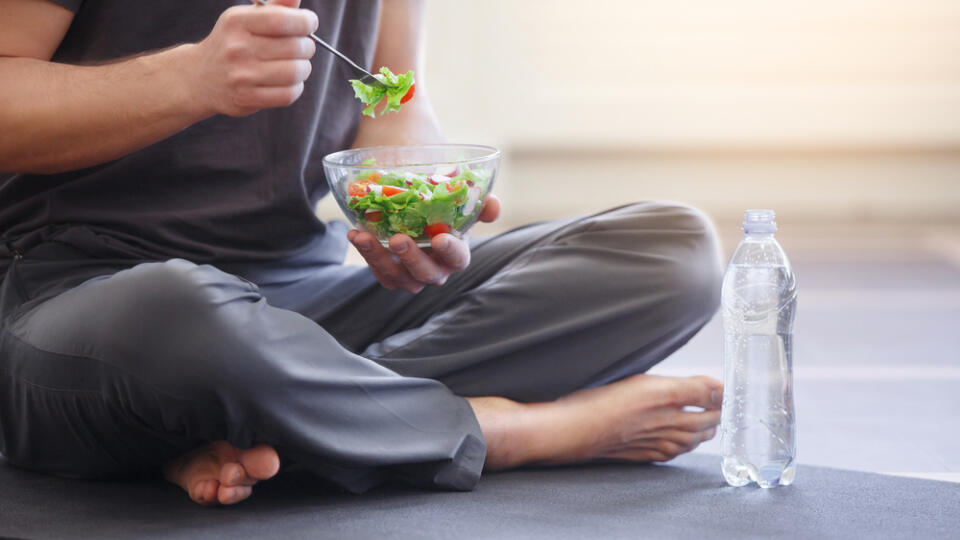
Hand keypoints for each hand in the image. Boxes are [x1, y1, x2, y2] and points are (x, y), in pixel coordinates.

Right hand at [187, 0, 317, 116]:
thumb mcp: (247, 19)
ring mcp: (241, 76)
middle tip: (302, 47)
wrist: (201, 77)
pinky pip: (288, 94)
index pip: (282, 20)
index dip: (305, 22)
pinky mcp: (247, 99)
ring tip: (296, 65)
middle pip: (295, 47)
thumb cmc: (233, 43)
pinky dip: (295, 87)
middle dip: (307, 46)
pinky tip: (287, 82)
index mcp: (237, 22)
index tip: (309, 23)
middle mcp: (237, 48)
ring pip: (295, 72)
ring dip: (303, 68)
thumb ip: (276, 8)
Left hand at [348, 194, 501, 292]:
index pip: (458, 259)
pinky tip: (355, 233)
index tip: (440, 239)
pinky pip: (376, 269)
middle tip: (396, 239)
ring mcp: (409, 273)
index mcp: (456, 253)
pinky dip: (364, 253)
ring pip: (395, 276)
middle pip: (425, 274)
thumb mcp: (462, 199)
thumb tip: (494, 205)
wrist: (416, 202)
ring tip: (363, 237)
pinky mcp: (388, 271)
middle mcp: (435, 269)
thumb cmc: (443, 204)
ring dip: (378, 258)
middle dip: (411, 259)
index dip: (451, 251)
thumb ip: (480, 202)